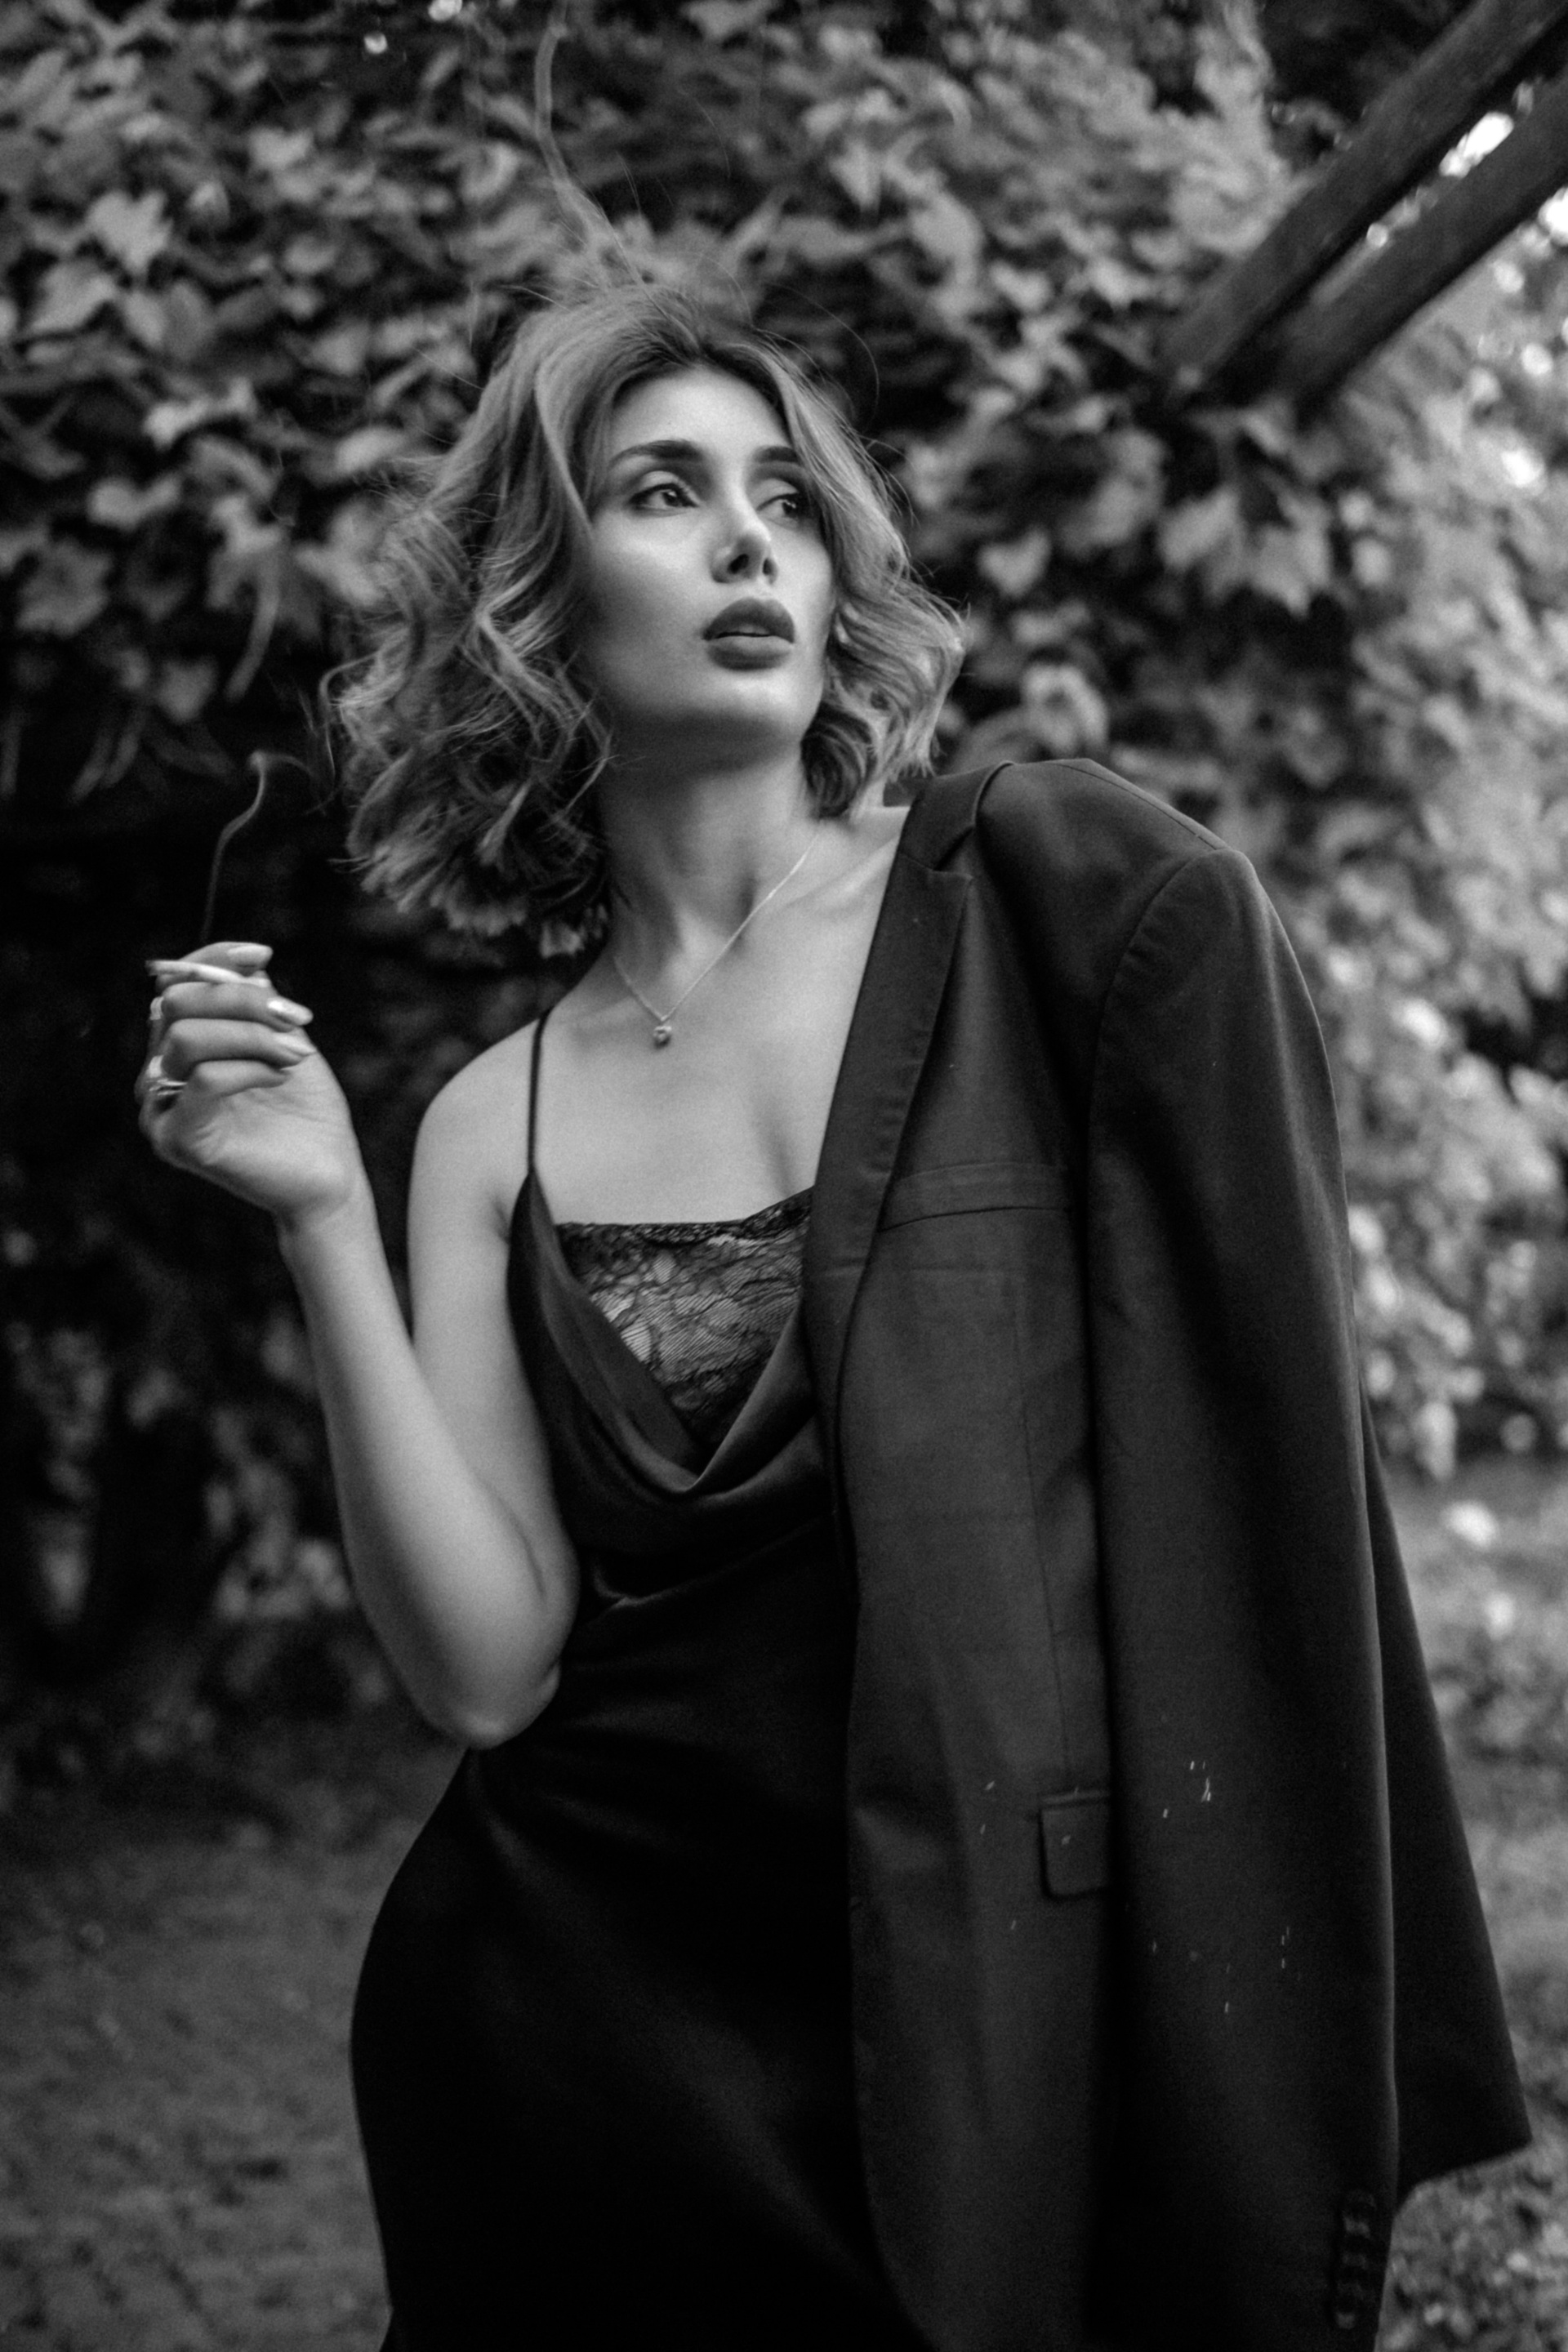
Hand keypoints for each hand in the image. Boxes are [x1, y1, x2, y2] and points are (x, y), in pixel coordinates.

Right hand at [137, 941, 367, 1231]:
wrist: (327, 1175)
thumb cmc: (305, 1108)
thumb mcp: (284, 1038)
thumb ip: (256, 999)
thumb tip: (244, 959)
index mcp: (178, 1045)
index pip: (175, 985)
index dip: (213, 960)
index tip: (263, 954)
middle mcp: (159, 1074)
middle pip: (176, 1004)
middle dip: (241, 1000)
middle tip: (295, 1018)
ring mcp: (162, 1109)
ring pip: (188, 1039)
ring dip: (252, 1036)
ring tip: (296, 1054)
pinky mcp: (178, 1140)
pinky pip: (204, 1080)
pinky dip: (250, 1068)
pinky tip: (282, 1075)